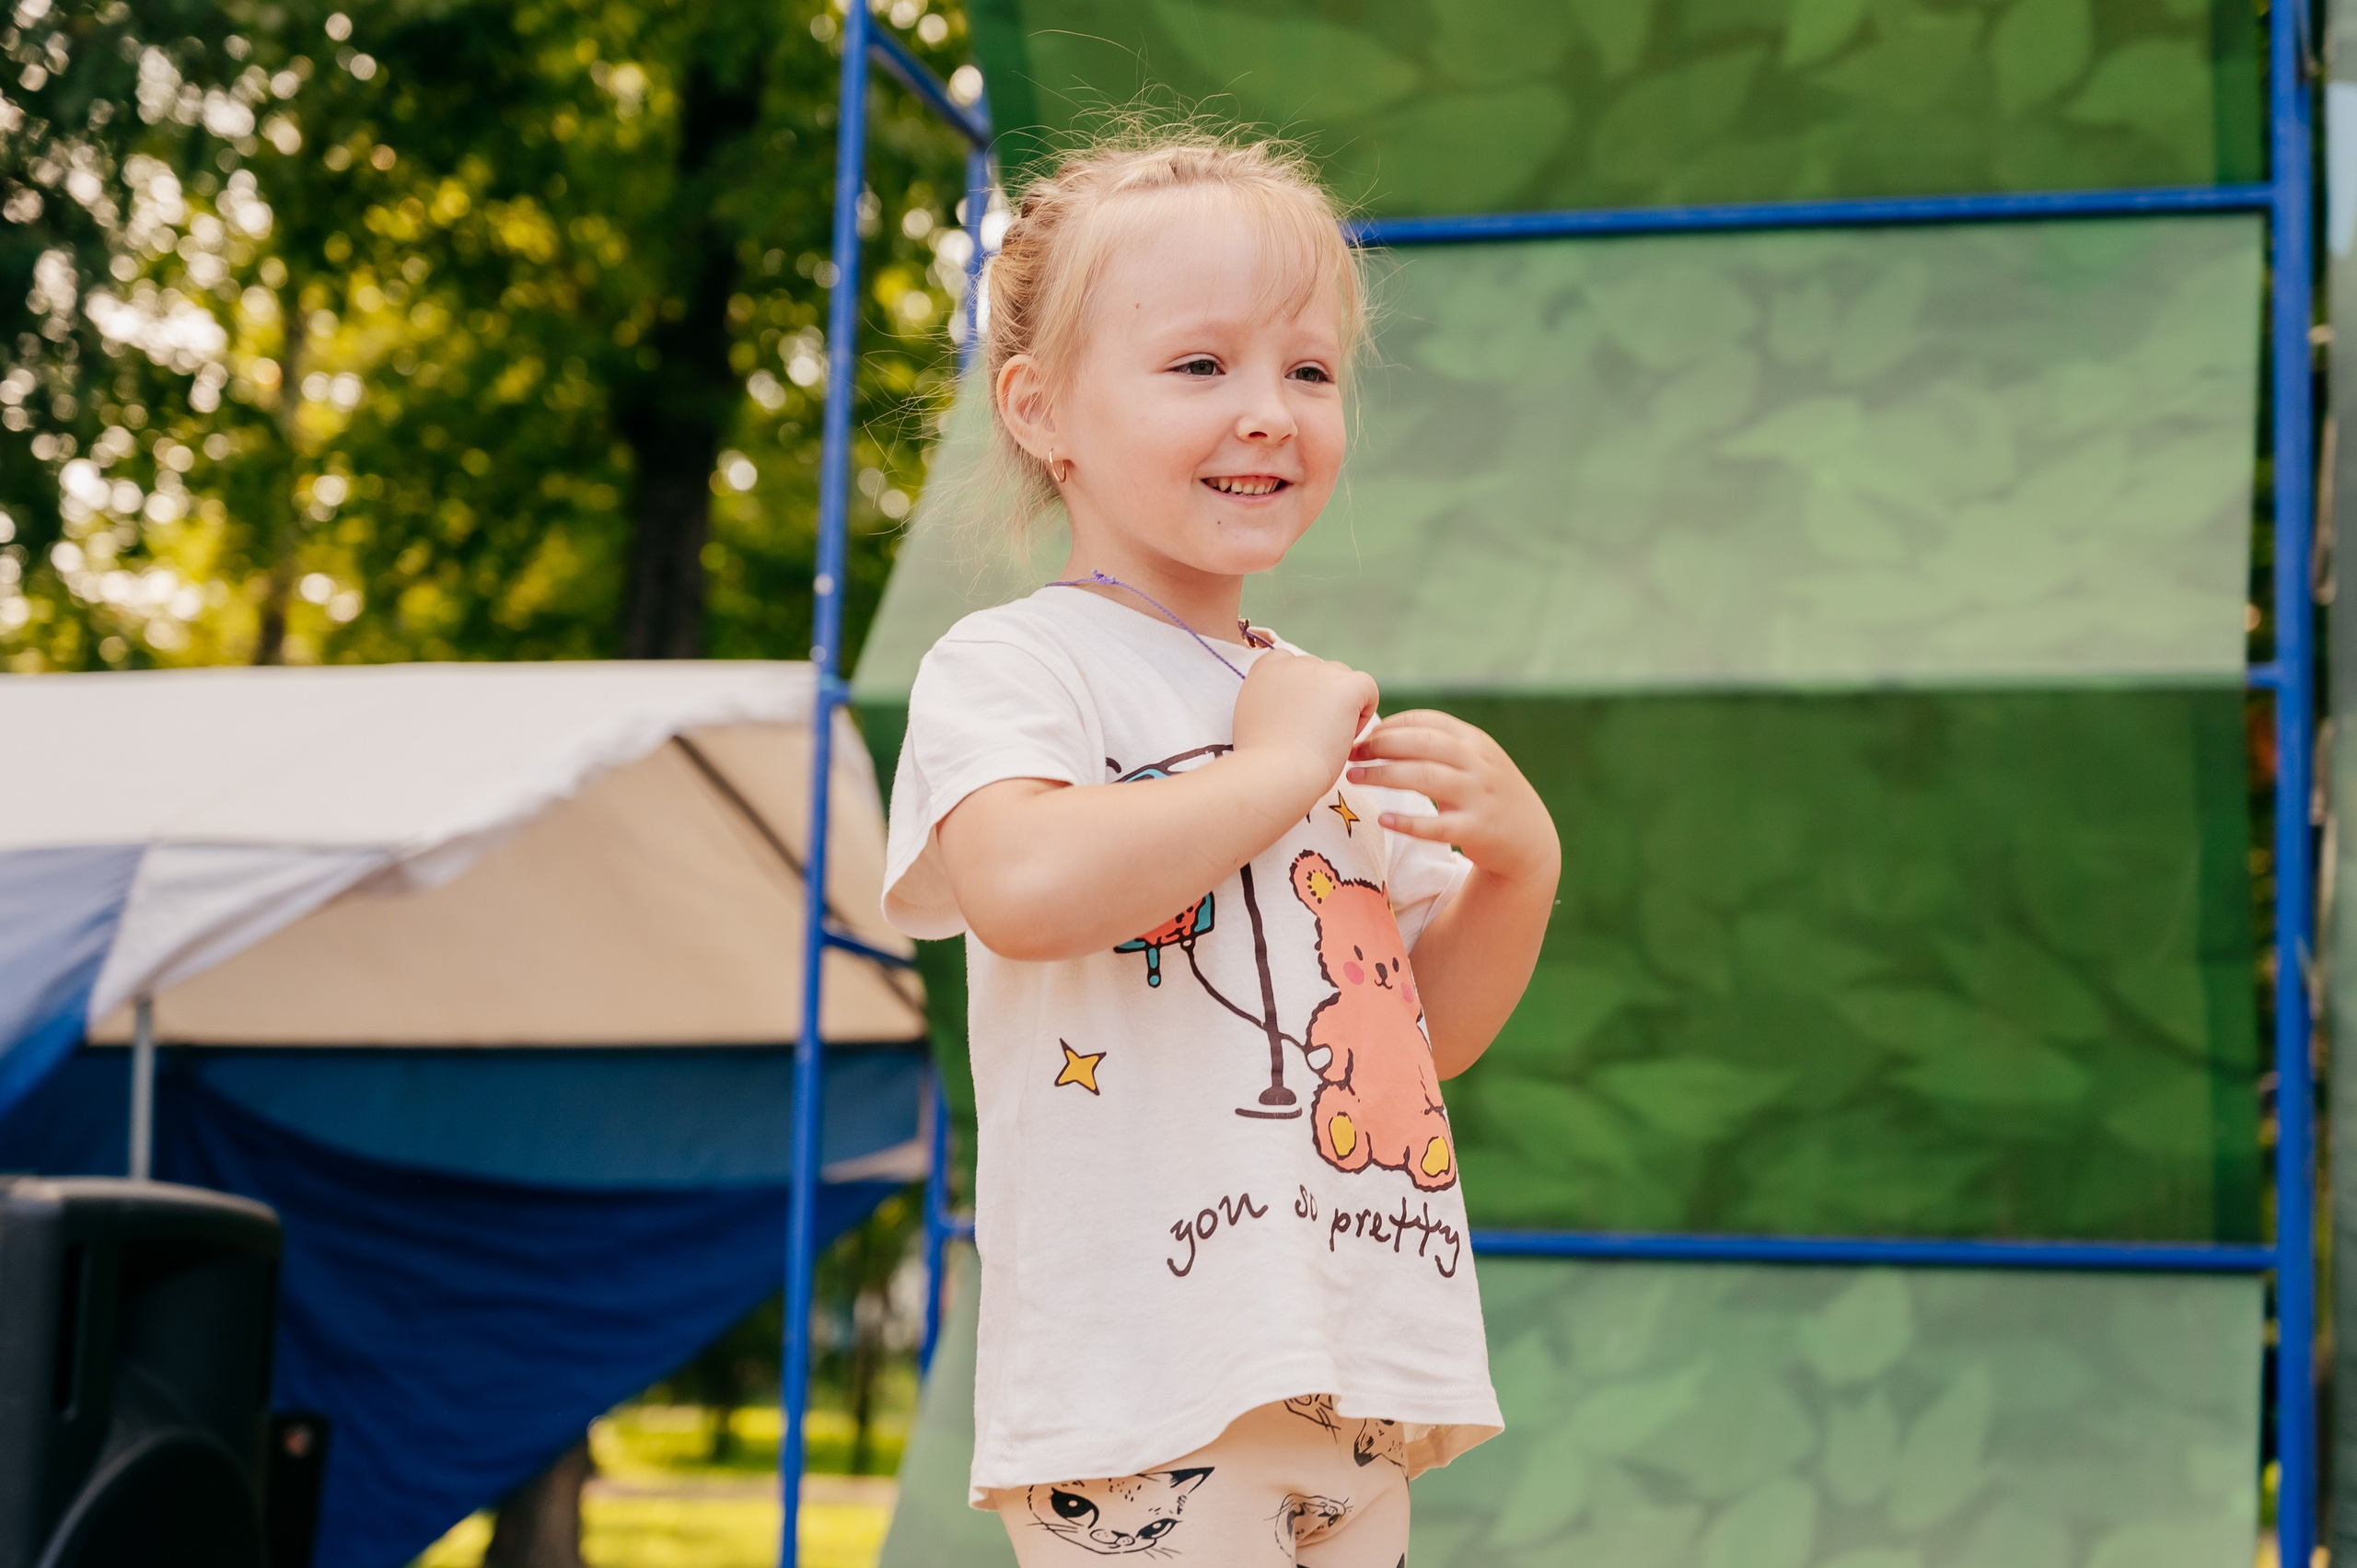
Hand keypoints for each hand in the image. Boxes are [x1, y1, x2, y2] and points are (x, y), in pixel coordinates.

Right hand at [1232, 651, 1379, 803]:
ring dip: (1341, 706)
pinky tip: (1345, 736)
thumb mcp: (1254, 718)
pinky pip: (1368, 689)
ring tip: (1326, 740)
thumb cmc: (1263, 759)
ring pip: (1343, 681)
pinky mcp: (1346, 685)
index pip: (1291, 664)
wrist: (1275, 772)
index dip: (1300, 692)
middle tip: (1312, 736)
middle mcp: (1291, 662)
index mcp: (1265, 667)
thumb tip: (1293, 706)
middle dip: (1322, 700)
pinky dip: (1364, 713)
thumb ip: (1271, 701)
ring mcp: (1320, 670)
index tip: (1297, 720)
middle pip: (1320, 673)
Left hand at [1347, 710, 1558, 882]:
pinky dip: (1408, 822)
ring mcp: (1479, 796)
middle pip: (1423, 743)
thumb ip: (1438, 744)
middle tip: (1350, 754)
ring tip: (1354, 778)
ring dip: (1384, 775)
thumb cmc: (1485, 794)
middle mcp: (1478, 764)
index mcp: (1474, 741)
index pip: (1426, 721)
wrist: (1529, 838)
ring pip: (1426, 777)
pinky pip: (1437, 826)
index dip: (1390, 725)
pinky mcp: (1477, 830)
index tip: (1362, 736)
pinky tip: (1383, 820)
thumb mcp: (1473, 760)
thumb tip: (1379, 732)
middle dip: (1381, 745)